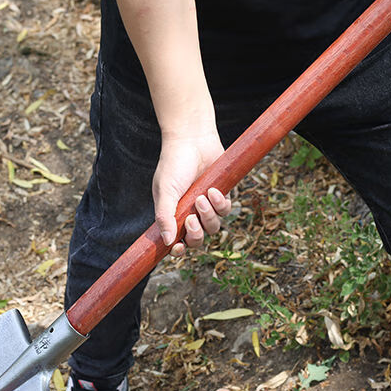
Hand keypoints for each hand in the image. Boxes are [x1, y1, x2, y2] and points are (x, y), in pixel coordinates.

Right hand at [153, 131, 231, 256]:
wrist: (192, 139)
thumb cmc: (174, 164)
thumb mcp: (165, 191)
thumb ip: (165, 217)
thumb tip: (167, 242)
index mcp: (172, 215)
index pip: (176, 242)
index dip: (178, 250)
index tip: (179, 247)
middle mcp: (189, 213)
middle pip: (197, 239)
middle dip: (196, 234)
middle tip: (191, 219)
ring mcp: (206, 206)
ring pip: (213, 227)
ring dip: (208, 216)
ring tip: (202, 198)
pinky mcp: (221, 195)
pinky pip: (226, 210)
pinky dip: (220, 203)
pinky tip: (213, 190)